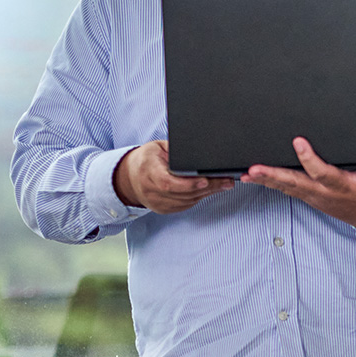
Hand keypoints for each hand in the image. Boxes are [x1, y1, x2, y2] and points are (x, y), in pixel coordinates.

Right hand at [113, 140, 234, 213]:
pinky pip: (185, 205)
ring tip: (225, 183)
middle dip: (208, 187)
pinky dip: (199, 197)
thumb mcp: (158, 147)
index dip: (188, 184)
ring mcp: (157, 203)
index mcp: (148, 172)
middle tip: (227, 180)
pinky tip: (212, 189)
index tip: (205, 180)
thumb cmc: (146, 159)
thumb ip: (176, 149)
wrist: (128, 178)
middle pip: (183, 193)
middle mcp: (151, 190)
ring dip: (208, 192)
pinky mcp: (163, 209)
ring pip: (187, 200)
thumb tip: (200, 147)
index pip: (168, 183)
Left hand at [240, 137, 355, 230]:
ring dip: (266, 180)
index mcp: (341, 186)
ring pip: (286, 187)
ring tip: (247, 173)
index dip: (309, 159)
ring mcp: (313, 196)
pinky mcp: (308, 196)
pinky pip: (286, 189)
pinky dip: (269, 183)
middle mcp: (323, 193)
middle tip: (255, 169)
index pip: (322, 173)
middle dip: (274, 176)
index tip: (298, 142)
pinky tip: (253, 177)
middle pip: (295, 183)